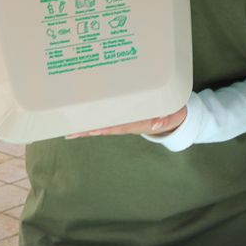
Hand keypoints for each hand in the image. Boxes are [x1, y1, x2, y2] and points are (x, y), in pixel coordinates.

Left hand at [66, 106, 187, 138]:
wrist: (174, 116)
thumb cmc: (173, 113)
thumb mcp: (174, 116)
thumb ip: (166, 119)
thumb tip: (157, 122)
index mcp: (139, 124)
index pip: (118, 126)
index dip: (105, 128)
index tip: (91, 129)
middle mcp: (128, 124)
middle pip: (106, 128)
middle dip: (88, 130)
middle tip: (70, 132)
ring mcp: (125, 121)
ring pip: (104, 124)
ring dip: (88, 127)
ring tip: (71, 129)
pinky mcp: (125, 116)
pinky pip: (109, 118)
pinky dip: (96, 119)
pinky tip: (85, 118)